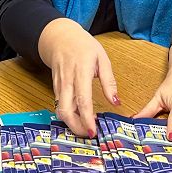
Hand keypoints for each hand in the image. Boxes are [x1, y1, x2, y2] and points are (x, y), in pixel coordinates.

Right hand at [38, 18, 118, 137]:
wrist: (59, 38)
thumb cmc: (82, 46)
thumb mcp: (102, 58)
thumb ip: (109, 81)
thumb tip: (116, 102)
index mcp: (81, 72)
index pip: (83, 100)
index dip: (87, 119)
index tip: (94, 131)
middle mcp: (67, 81)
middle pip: (65, 111)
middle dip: (76, 127)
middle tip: (90, 134)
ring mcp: (59, 86)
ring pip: (60, 111)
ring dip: (72, 123)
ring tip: (86, 128)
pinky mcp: (55, 88)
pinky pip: (60, 106)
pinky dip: (69, 115)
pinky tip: (79, 118)